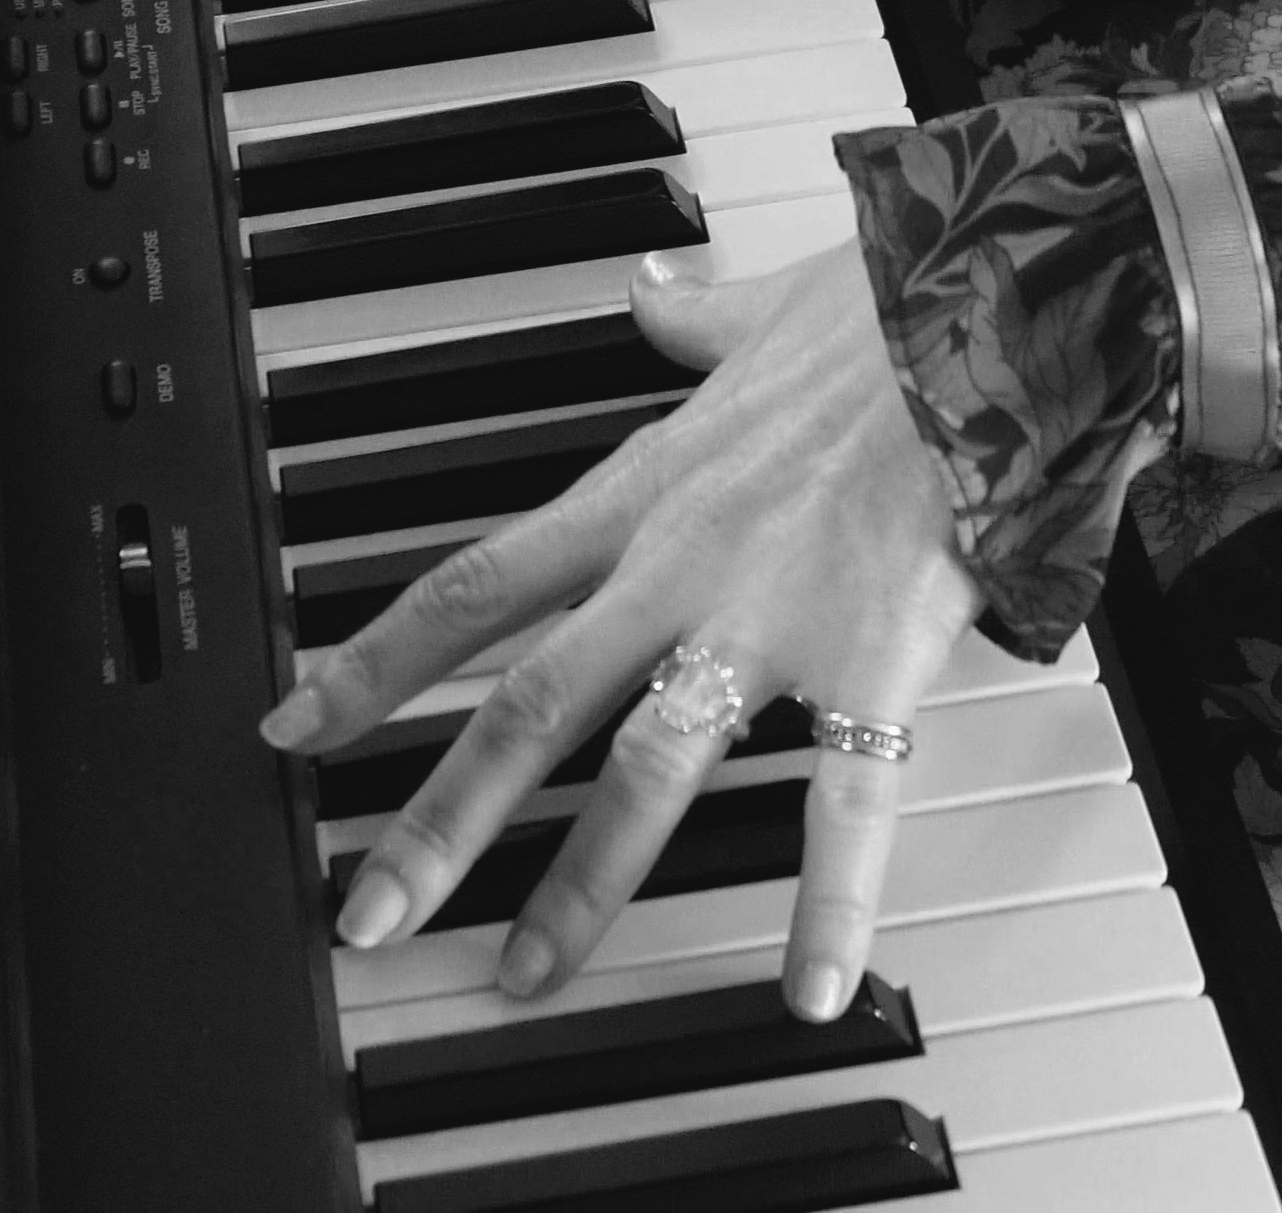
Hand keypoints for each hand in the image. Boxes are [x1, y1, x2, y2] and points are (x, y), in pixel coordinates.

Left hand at [258, 240, 981, 1019]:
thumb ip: (693, 322)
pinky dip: (830, 898)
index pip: (480, 585)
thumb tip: (654, 295)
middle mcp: (681, 564)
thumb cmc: (880, 313)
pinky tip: (812, 985)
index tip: (300, 725)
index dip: (379, 663)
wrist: (980, 310)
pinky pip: (848, 797)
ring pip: (647, 765)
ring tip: (527, 973)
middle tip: (370, 913)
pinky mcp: (871, 652)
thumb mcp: (761, 311)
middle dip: (440, 815)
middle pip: (529, 700)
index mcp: (648, 487)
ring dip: (581, 879)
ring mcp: (769, 618)